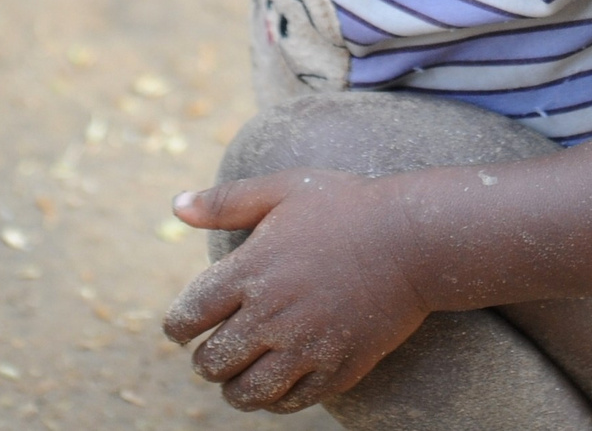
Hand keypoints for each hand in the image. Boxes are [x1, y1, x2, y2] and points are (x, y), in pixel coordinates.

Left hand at [162, 170, 431, 412]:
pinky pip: (289, 402)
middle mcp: (271, 315)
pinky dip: (273, 399)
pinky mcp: (337, 369)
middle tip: (213, 352)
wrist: (414, 240)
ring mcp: (305, 347)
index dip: (177, 327)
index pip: (188, 316)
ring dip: (233, 387)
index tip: (183, 328)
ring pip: (245, 392)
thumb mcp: (283, 190)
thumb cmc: (346, 207)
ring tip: (238, 376)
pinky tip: (275, 382)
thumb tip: (176, 206)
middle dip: (204, 360)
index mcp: (251, 271)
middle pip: (211, 362)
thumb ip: (226, 201)